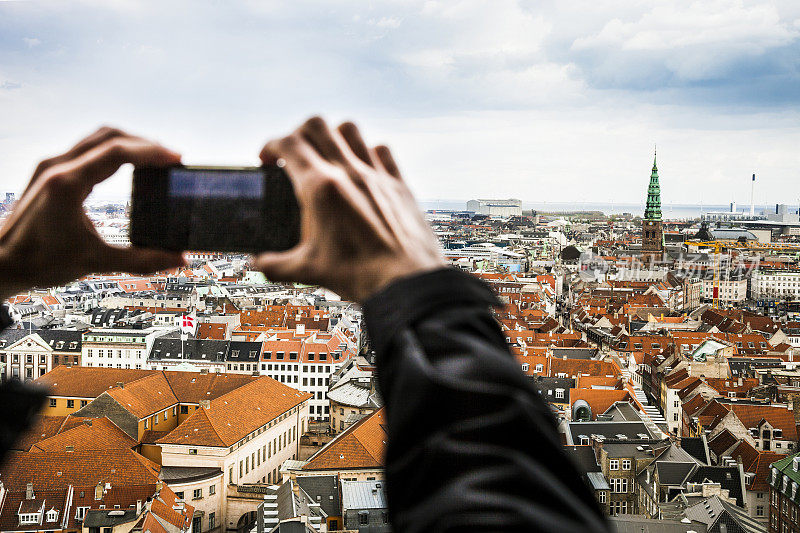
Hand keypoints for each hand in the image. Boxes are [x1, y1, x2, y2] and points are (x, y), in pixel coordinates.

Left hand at [0, 127, 186, 300]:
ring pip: (97, 138)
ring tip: (153, 159)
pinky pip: (87, 148)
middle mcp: (58, 168)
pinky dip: (112, 150)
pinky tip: (127, 165)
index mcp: (67, 185)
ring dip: (129, 143)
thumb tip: (178, 259)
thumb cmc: (40, 262)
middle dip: (145, 144)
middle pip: (110, 137)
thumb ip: (142, 260)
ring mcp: (51, 166)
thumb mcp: (96, 262)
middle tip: (170, 159)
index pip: (117, 152)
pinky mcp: (50, 171)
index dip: (151, 152)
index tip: (175, 158)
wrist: (1, 263)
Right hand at [255, 117, 444, 302]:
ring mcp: (376, 174)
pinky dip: (368, 150)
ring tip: (326, 155)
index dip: (270, 145)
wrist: (406, 282)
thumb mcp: (308, 270)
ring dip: (332, 134)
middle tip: (293, 154)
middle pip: (316, 125)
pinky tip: (363, 167)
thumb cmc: (359, 276)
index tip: (265, 159)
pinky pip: (382, 150)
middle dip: (297, 133)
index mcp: (320, 187)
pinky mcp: (399, 184)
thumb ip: (275, 265)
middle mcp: (348, 171)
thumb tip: (257, 263)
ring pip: (349, 129)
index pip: (288, 144)